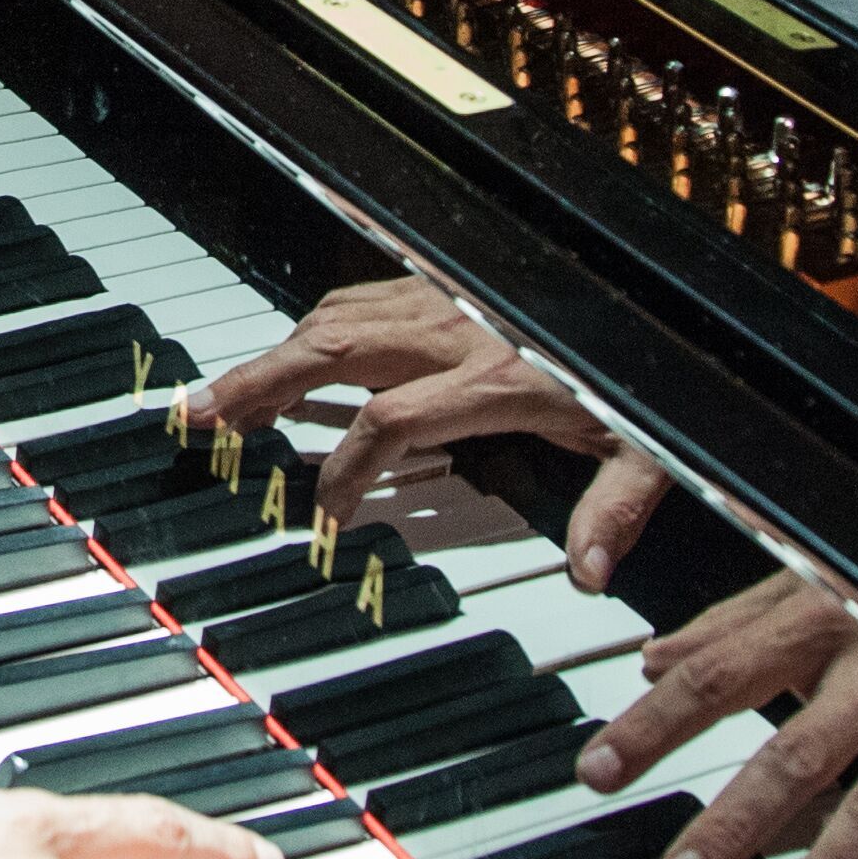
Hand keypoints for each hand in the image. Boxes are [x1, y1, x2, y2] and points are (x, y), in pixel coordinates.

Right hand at [197, 279, 683, 594]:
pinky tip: (293, 356)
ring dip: (275, 356)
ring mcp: (446, 300)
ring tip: (227, 396)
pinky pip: (360, 300)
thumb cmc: (646, 373)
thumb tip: (590, 572)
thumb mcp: (648, 450)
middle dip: (256, 384)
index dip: (345, 471)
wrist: (658, 301)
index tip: (324, 512)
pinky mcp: (446, 286)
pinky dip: (314, 330)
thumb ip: (613, 510)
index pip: (389, 422)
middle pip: (331, 350)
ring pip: (336, 318)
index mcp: (498, 375)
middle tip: (199, 418)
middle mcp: (458, 328)